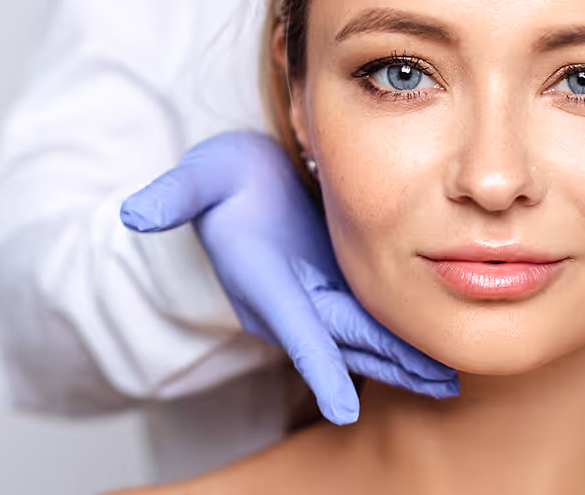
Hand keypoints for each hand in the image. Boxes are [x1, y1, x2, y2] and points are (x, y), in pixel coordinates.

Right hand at [120, 132, 457, 424]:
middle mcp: (289, 301)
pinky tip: (436, 351)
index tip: (342, 408)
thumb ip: (174, 194)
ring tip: (447, 382)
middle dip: (389, 365)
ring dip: (404, 360)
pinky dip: (403, 338)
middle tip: (437, 387)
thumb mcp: (200, 175)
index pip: (293, 328)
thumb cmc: (222, 178)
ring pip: (364, 338)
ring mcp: (314, 298)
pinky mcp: (335, 289)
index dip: (318, 367)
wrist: (237, 184)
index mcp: (262, 279)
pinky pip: (372, 322)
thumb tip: (137, 213)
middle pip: (345, 341)